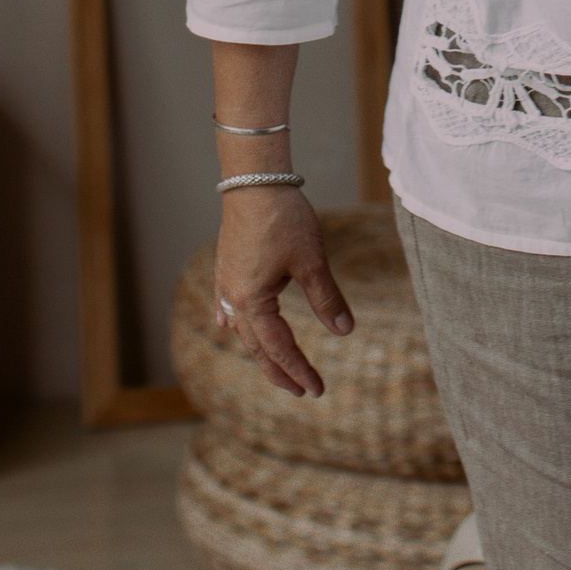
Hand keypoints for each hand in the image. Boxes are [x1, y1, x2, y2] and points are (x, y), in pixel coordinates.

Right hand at [212, 187, 354, 397]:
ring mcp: (226, 281)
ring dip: (259, 349)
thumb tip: (344, 332)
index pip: (279, 348)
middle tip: (301, 390)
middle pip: (256, 346)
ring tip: (274, 365)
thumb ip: (326, 298)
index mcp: (253, 301)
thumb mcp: (312, 261)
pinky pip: (226, 303)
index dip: (299, 369)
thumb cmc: (284, 218)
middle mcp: (233, 297)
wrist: (255, 179)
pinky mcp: (226, 265)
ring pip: (241, 328)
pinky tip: (228, 325)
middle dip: (279, 370)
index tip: (318, 389)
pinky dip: (232, 320)